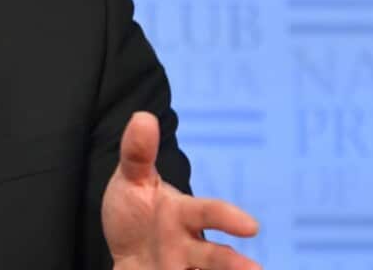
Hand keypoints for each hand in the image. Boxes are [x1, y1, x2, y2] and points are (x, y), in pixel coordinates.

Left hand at [103, 111, 261, 269]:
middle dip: (233, 264)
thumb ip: (137, 154)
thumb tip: (142, 117)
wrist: (122, 249)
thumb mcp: (131, 180)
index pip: (208, 213)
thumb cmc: (136, 211)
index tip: (250, 226)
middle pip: (215, 257)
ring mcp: (179, 268)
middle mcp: (188, 245)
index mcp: (183, 214)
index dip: (227, 218)